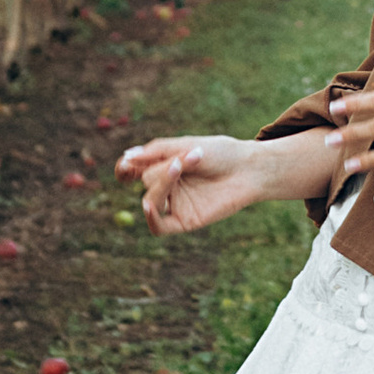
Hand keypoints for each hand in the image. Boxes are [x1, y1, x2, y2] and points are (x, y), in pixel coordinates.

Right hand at [116, 129, 334, 237]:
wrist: (250, 168)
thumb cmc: (221, 153)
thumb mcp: (187, 146)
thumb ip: (157, 152)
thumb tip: (126, 157)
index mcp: (163, 165)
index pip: (133, 170)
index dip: (124, 169)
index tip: (126, 164)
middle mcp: (167, 185)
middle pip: (146, 180)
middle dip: (163, 166)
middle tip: (187, 155)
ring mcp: (175, 203)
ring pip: (151, 200)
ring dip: (161, 181)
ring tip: (179, 165)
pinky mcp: (185, 221)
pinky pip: (159, 226)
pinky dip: (151, 219)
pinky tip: (149, 206)